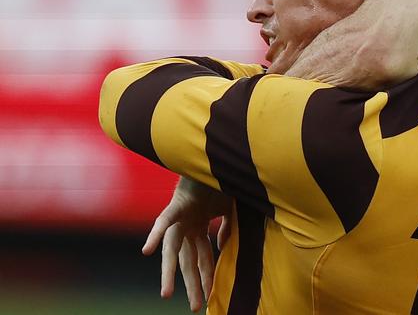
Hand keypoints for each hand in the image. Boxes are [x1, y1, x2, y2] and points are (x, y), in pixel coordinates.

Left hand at [142, 177, 231, 312]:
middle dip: (193, 284)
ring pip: (173, 249)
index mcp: (199, 225)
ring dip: (170, 272)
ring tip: (167, 295)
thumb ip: (227, 228)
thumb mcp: (231, 209)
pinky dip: (156, 234)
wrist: (216, 156)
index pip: (203, 257)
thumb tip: (222, 247)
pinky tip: (148, 251)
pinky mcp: (177, 205)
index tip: (211, 296)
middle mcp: (188, 225)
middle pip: (188, 260)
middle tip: (197, 307)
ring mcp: (181, 217)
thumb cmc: (222, 180)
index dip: (207, 276)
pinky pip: (164, 221)